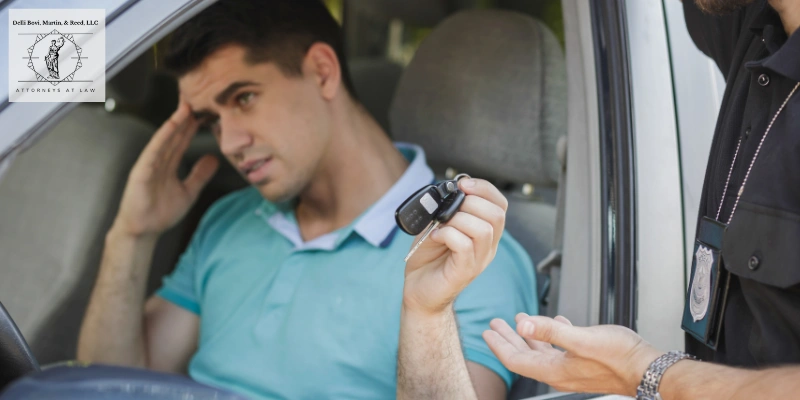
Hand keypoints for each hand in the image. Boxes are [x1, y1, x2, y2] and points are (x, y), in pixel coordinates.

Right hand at [113, 101, 218, 237]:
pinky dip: (162, 137)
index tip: (206, 109)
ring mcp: (149, 164)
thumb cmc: (160, 212)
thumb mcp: (189, 191)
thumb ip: (200, 175)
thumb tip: (213, 159)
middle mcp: (159, 160)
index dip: (193, 124)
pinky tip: (171, 126)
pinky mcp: (141, 172)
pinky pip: (153, 151)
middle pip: (174, 134)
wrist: (143, 231)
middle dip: (185, 116)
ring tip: (187, 106)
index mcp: (169, 163)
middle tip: (197, 97)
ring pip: (165, 138)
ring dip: (175, 122)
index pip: (183, 139)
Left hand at [402, 178, 507, 314]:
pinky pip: (464, 245)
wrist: (418, 291)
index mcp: (485, 233)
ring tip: (441, 227)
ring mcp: (478, 260)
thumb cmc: (428, 258)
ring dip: (458, 220)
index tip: (462, 184)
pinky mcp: (465, 271)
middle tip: (449, 211)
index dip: (484, 189)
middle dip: (470, 203)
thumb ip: (445, 209)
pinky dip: (447, 234)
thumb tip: (449, 191)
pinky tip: (436, 237)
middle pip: (497, 215)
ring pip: (483, 229)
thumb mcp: (437, 226)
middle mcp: (488, 247)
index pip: (500, 205)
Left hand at [483, 314, 663, 395]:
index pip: (516, 360)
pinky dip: (552, 334)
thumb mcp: (582, 339)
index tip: (487, 331)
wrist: (648, 368)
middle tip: (494, 324)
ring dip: (528, 335)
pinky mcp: (585, 361)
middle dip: (508, 338)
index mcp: (554, 370)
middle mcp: (560, 372)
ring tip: (518, 320)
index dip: (500, 345)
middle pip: (525, 355)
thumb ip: (551, 331)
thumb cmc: (619, 356)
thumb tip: (523, 323)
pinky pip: (561, 348)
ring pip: (542, 350)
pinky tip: (555, 322)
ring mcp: (572, 368)